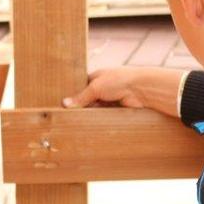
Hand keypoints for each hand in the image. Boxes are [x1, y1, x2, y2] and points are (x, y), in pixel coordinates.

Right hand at [63, 67, 186, 116]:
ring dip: (89, 115)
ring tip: (74, 124)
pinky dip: (98, 119)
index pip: (80, 88)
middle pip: (86, 101)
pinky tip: (88, 125)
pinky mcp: (115, 110)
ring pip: (94, 110)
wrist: (141, 89)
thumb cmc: (119, 80)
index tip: (62, 106)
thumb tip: (64, 104)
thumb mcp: (95, 87)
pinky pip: (103, 116)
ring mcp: (108, 100)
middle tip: (66, 117)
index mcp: (95, 78)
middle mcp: (102, 88)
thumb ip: (81, 97)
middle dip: (80, 108)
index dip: (73, 97)